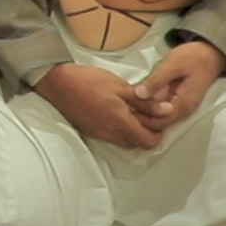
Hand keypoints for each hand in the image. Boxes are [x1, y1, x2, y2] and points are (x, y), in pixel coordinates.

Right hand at [34, 62, 161, 150]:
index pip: (149, 141)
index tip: (159, 116)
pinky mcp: (92, 131)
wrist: (58, 83)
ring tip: (133, 111)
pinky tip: (117, 113)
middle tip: (148, 112)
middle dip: (147, 132)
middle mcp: (112, 134)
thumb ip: (145, 102)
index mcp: (121, 122)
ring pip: (125, 141)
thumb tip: (167, 110)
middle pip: (138, 144)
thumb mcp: (121, 87)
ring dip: (133, 131)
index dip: (158, 132)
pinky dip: (120, 129)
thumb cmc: (89, 81)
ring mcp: (100, 134)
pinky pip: (112, 137)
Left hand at [130, 39, 225, 131]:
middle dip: (140, 117)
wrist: (210, 53)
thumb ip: (155, 81)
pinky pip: (160, 108)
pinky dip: (148, 105)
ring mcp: (179, 106)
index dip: (141, 119)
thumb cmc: (193, 57)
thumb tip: (138, 95)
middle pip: (158, 123)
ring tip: (124, 102)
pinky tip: (134, 98)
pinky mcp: (176, 100)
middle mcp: (182, 110)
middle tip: (120, 106)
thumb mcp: (172, 65)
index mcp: (183, 104)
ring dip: (143, 112)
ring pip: (158, 117)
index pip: (159, 122)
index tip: (124, 109)